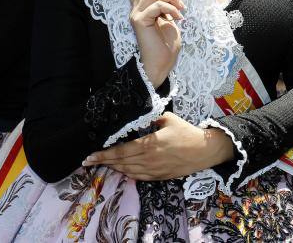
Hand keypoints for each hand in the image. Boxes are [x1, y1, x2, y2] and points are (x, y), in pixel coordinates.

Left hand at [82, 112, 233, 179]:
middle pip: (120, 163)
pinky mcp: (159, 176)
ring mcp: (154, 170)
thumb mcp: (169, 119)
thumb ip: (152, 118)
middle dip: (103, 162)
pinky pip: (138, 177)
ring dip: (113, 168)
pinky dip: (127, 174)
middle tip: (88, 162)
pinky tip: (122, 170)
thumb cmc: (187, 132)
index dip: (103, 154)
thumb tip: (139, 115)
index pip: (120, 151)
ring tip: (103, 164)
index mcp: (149, 144)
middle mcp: (149, 159)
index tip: (90, 156)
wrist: (204, 150)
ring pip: (127, 171)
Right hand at [128, 0, 182, 87]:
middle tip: (181, 3)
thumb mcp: (167, 19)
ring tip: (181, 9)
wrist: (162, 63)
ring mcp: (136, 14)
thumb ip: (164, 5)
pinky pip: (156, 5)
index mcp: (141, 7)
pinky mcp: (140, 21)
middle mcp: (136, 9)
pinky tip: (178, 18)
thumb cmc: (166, 44)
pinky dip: (171, 9)